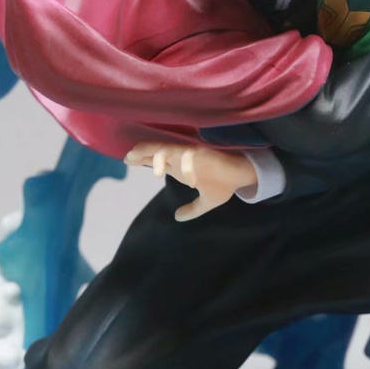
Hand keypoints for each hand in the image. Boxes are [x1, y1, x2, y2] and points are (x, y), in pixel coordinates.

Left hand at [124, 142, 257, 221]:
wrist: (242, 175)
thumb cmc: (225, 183)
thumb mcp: (207, 201)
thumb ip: (193, 209)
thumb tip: (178, 218)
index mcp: (181, 168)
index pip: (158, 161)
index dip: (144, 159)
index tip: (129, 160)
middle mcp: (183, 159)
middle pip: (157, 153)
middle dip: (142, 154)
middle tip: (127, 158)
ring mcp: (189, 155)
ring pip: (165, 150)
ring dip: (150, 153)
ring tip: (134, 156)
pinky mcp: (199, 153)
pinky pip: (180, 153)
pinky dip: (169, 156)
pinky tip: (158, 162)